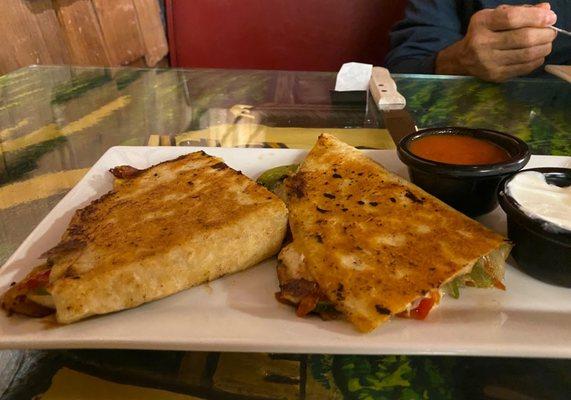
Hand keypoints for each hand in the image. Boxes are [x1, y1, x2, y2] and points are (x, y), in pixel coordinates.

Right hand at [436, 3, 557, 81]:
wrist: (463, 59)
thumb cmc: (484, 33)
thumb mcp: (496, 16)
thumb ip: (520, 11)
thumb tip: (545, 10)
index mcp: (482, 23)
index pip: (512, 18)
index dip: (536, 17)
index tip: (550, 18)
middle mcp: (482, 43)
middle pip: (523, 38)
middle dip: (544, 34)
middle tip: (551, 33)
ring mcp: (488, 62)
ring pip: (527, 54)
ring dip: (544, 48)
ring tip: (546, 43)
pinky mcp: (495, 75)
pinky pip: (524, 68)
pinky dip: (537, 60)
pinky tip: (537, 55)